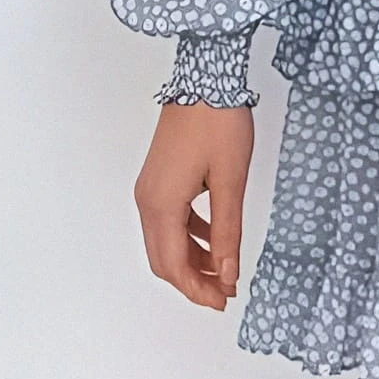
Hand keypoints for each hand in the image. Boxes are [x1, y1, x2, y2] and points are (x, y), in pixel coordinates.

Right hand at [133, 101, 253, 309]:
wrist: (206, 77)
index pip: (173, 265)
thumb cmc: (219, 123)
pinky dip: (189, 235)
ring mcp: (150, 188)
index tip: (224, 301)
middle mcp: (147, 201)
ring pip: (165, 240)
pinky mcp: (159, 176)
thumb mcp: (231, 180)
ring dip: (191, 258)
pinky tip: (214, 235)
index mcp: (161, 205)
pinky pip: (169, 219)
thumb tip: (227, 274)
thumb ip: (227, 231)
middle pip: (163, 258)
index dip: (197, 289)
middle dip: (192, 280)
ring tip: (223, 268)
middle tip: (224, 291)